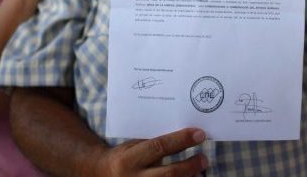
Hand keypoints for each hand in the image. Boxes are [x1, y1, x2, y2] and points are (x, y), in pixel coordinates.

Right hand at [93, 128, 207, 176]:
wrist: (102, 175)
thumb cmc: (124, 156)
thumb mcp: (134, 146)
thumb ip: (155, 143)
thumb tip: (185, 135)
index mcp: (129, 159)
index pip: (158, 147)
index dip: (181, 140)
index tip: (199, 134)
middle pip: (168, 174)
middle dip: (189, 166)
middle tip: (204, 158)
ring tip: (200, 171)